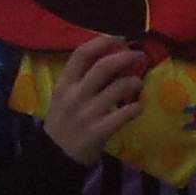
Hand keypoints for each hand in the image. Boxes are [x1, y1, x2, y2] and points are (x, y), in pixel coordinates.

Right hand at [42, 37, 148, 163]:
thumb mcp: (64, 96)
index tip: (119, 38)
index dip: (102, 42)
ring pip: (119, 88)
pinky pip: (125, 114)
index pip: (81, 54)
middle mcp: (74, 96)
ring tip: (138, 85)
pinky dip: (136, 108)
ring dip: (134, 82)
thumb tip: (112, 58)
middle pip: (104, 66)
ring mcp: (86, 114)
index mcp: (64, 84)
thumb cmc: (64, 121)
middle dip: (126, 57)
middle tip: (140, 56)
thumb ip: (82, 79)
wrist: (55, 156)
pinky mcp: (98, 132)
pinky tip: (137, 108)